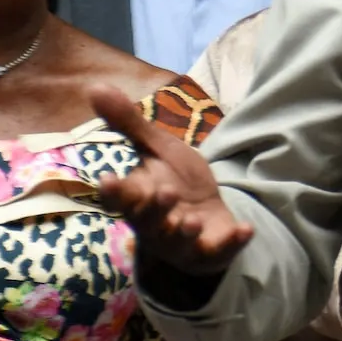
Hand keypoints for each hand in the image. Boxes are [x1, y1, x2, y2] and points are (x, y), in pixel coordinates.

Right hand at [91, 83, 253, 275]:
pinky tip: (247, 229)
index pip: (121, 196)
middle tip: (166, 192)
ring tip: (193, 221)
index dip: (115, 191)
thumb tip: (95, 87)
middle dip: (155, 209)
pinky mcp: (210, 253)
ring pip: (178, 242)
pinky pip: (219, 252)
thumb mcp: (158, 149)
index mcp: (139, 197)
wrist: (209, 215)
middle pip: (149, 221)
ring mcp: (182, 243)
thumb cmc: (176, 181)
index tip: (109, 180)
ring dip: (185, 233)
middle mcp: (155, 224)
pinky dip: (232, 243)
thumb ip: (130, 124)